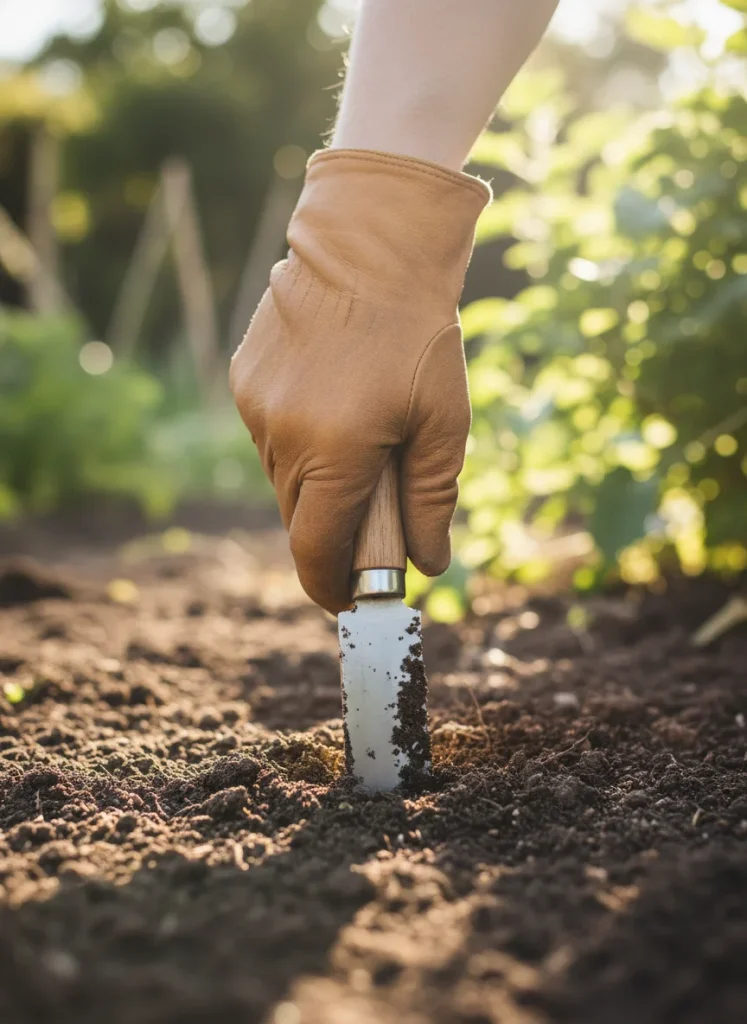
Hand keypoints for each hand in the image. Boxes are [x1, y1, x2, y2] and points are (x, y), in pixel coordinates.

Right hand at [230, 150, 489, 612]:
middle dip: (333, 532)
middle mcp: (284, 437)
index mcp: (336, 452)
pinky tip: (333, 408)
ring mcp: (256, 408)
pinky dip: (301, 444)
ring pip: (284, 481)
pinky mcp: (244, 382)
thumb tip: (428, 564)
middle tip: (373, 516)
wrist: (370, 244)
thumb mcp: (444, 421)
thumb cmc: (420, 334)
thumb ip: (432, 500)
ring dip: (317, 484)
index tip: (348, 602)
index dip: (331, 587)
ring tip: (359, 441)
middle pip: (300, 519)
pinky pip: (270, 439)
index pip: (317, 550)